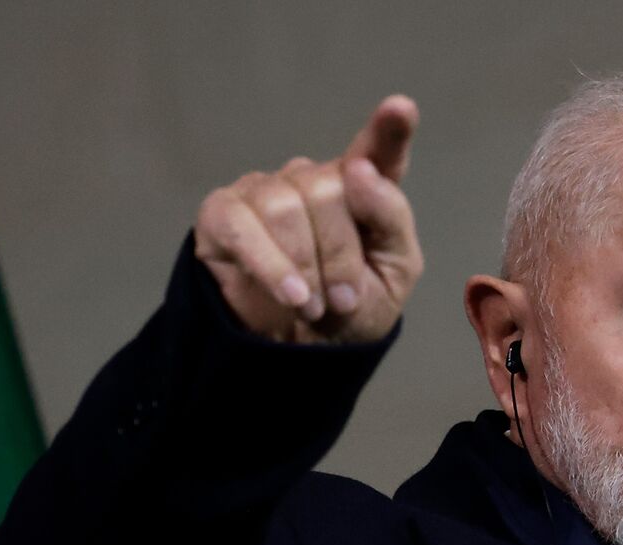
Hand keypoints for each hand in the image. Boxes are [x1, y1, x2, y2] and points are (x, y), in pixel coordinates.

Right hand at [194, 96, 422, 343]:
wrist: (302, 359)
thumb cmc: (351, 311)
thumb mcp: (393, 272)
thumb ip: (389, 218)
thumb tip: (358, 172)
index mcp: (363, 189)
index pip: (376, 151)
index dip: (388, 130)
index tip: (401, 108)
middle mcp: (312, 180)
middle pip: (328, 188)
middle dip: (340, 255)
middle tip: (342, 302)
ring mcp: (264, 192)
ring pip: (286, 206)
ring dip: (307, 268)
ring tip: (315, 308)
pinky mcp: (221, 215)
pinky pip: (242, 226)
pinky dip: (271, 265)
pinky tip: (293, 296)